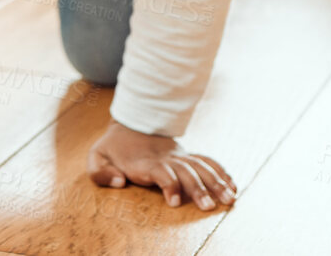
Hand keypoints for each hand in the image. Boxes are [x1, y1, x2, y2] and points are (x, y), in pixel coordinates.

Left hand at [86, 120, 235, 210]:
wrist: (131, 124)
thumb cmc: (113, 148)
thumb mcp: (97, 156)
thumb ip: (101, 171)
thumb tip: (120, 181)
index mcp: (145, 162)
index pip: (161, 172)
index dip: (168, 185)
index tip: (174, 202)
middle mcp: (166, 158)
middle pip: (186, 172)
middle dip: (198, 189)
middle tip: (209, 207)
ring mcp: (179, 156)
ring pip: (201, 167)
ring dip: (215, 183)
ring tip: (229, 199)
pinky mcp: (187, 156)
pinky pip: (207, 162)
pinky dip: (221, 173)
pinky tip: (232, 187)